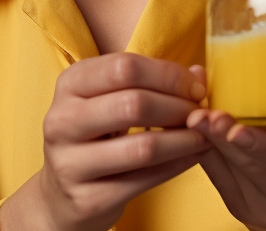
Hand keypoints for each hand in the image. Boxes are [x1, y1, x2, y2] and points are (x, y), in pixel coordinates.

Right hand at [0, 52, 211, 230]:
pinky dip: (177, 166)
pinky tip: (193, 157)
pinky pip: (144, 180)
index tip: (195, 87)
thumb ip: (151, 82)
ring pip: (143, 147)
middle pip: (134, 104)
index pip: (125, 67)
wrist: (62, 194)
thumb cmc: (94, 136)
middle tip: (201, 113)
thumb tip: (198, 74)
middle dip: (179, 107)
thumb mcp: (110, 99)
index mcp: (69, 84)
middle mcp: (62, 120)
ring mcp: (70, 162)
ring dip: (184, 140)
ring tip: (204, 136)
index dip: (168, 75)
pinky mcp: (87, 198)